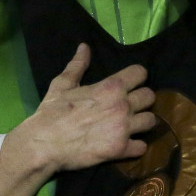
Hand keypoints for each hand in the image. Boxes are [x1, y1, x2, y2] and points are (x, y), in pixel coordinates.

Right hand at [14, 43, 154, 174]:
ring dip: (142, 122)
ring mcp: (124, 128)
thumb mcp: (62, 84)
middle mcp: (122, 105)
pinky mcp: (121, 149)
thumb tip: (84, 47)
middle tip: (131, 105)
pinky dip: (136, 146)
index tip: (131, 83)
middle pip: (150, 96)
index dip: (136, 77)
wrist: (44, 144)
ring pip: (151, 121)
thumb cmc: (52, 112)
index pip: (141, 73)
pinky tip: (127, 144)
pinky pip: (142, 147)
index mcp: (111, 86)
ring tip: (132, 125)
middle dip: (142, 100)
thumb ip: (77, 65)